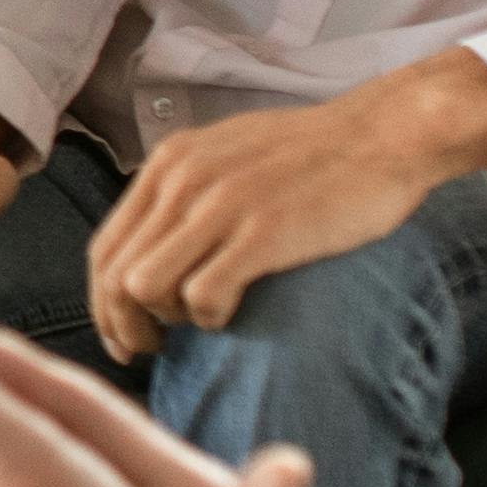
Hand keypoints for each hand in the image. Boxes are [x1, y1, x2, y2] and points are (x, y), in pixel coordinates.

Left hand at [84, 55, 486, 360]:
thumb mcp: (228, 153)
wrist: (383, 134)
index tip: (122, 337)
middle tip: (153, 351)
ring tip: (200, 320)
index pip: (103, 248)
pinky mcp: (262, 231)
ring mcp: (220, 205)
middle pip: (115, 275)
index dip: (103, 305)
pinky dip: (210, 318)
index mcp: (169, 162)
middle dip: (125, 327)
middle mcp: (183, 180)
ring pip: (144, 287)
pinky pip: (202, 295)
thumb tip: (151, 250)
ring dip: (167, 320)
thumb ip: (184, 192)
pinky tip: (233, 313)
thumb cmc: (313, 154)